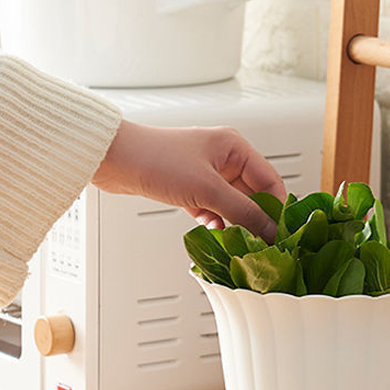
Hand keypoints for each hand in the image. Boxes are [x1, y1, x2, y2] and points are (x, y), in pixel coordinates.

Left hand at [92, 121, 285, 239]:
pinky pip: (214, 207)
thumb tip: (269, 231)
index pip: (270, 181)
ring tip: (235, 239)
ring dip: (234, 221)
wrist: (111, 159)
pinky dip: (215, 220)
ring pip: (233, 203)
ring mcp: (207, 172)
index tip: (278, 233)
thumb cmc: (156, 159)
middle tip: (258, 242)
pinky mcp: (191, 186)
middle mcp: (225, 157)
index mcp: (235, 147)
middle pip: (253, 194)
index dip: (276, 208)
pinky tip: (212, 231)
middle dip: (254, 218)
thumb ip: (242, 211)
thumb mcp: (207, 189)